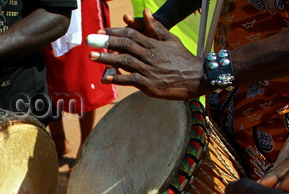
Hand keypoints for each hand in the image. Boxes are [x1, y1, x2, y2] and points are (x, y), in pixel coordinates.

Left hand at [88, 9, 205, 99]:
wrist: (197, 78)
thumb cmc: (182, 59)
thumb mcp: (171, 39)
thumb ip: (156, 27)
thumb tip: (145, 12)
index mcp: (154, 44)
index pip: (131, 35)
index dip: (114, 32)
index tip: (101, 31)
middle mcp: (150, 55)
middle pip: (125, 46)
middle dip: (106, 43)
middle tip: (91, 41)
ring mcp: (149, 70)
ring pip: (125, 62)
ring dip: (107, 59)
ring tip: (92, 56)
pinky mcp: (149, 84)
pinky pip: (130, 80)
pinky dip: (118, 78)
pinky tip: (106, 77)